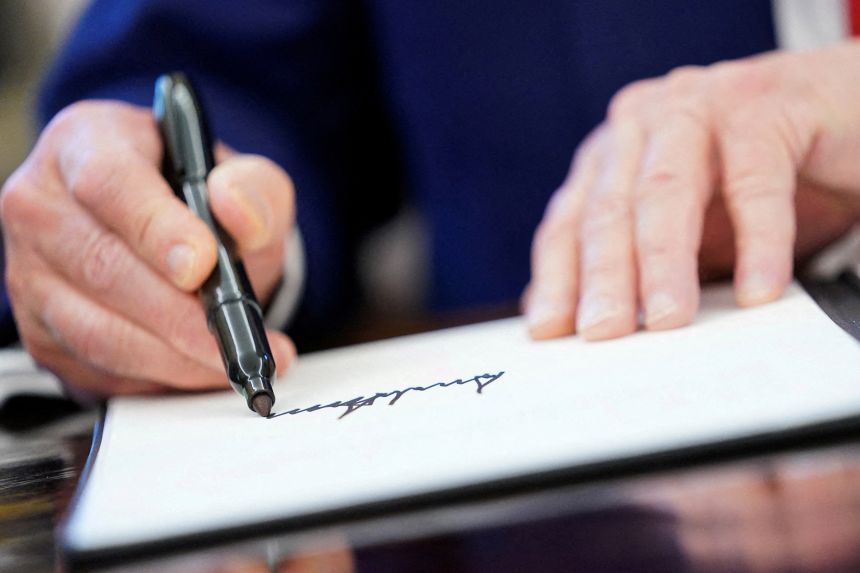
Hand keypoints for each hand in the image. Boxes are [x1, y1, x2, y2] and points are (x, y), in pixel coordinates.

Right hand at [0, 100, 296, 396]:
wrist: (169, 233)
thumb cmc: (198, 198)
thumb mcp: (242, 179)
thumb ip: (255, 188)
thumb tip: (237, 210)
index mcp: (86, 144)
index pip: (108, 183)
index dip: (156, 229)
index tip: (203, 265)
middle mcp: (42, 204)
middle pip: (101, 267)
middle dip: (179, 314)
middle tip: (238, 334)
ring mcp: (31, 272)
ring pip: (95, 329)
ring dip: (173, 356)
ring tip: (232, 360)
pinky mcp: (41, 329)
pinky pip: (96, 368)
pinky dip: (155, 378)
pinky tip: (197, 371)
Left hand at [526, 42, 859, 340]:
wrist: (840, 109)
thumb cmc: (755, 177)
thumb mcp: (686, 228)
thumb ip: (636, 264)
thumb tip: (573, 319)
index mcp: (613, 153)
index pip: (570, 223)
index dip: (557, 278)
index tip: (548, 330)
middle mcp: (643, 123)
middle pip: (611, 211)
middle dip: (603, 277)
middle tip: (602, 332)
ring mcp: (699, 106)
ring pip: (667, 191)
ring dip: (665, 261)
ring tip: (668, 319)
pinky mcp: (764, 104)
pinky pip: (755, 182)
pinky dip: (758, 241)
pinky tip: (758, 289)